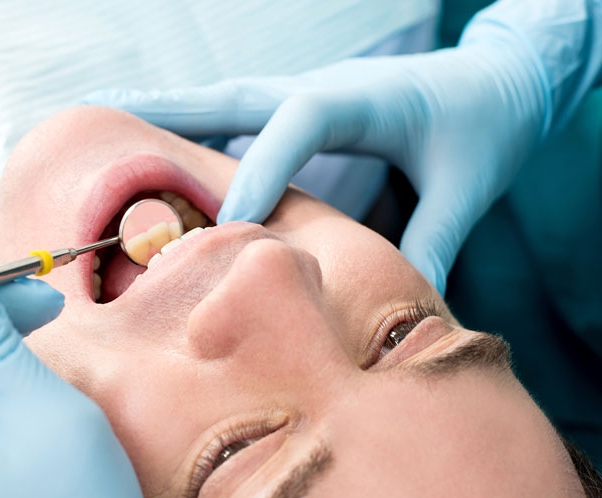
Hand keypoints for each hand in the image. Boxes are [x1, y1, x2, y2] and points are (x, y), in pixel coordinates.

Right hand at [84, 41, 547, 293]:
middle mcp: (326, 87)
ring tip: (111, 122)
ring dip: (173, 114)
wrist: (502, 80)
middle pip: (238, 95)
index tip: (232, 225)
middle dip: (174, 111)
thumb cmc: (487, 125)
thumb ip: (436, 240)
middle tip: (106, 117)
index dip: (262, 168)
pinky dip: (200, 129)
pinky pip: (242, 117)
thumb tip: (405, 306)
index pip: (301, 122)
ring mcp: (311, 91)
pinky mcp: (307, 106)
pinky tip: (166, 148)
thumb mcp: (469, 185)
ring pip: (229, 103)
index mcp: (367, 97)